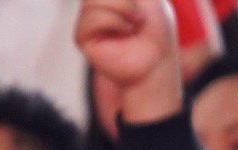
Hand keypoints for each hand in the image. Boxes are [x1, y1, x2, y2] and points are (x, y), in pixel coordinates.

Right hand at [74, 0, 182, 124]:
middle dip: (125, 1)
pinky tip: (124, 31)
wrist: (155, 57)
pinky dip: (113, 22)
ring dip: (122, 9)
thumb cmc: (154, 27)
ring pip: (93, 2)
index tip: (138, 4)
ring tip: (134, 23)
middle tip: (139, 14)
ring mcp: (87, 19)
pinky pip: (90, 19)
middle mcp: (95, 4)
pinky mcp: (81, 37)